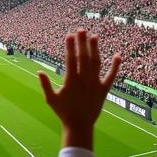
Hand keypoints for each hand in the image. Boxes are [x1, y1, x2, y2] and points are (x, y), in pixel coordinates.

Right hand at [37, 29, 119, 148]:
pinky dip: (115, 66)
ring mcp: (95, 85)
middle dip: (82, 43)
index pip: (71, 60)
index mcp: (71, 82)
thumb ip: (45, 85)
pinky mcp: (104, 90)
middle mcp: (84, 81)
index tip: (69, 35)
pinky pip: (111, 77)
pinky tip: (118, 56)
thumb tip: (39, 71)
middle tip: (81, 30)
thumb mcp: (50, 100)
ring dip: (95, 49)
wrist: (80, 126)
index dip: (70, 47)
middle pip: (84, 58)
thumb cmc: (63, 112)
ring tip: (94, 36)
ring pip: (96, 64)